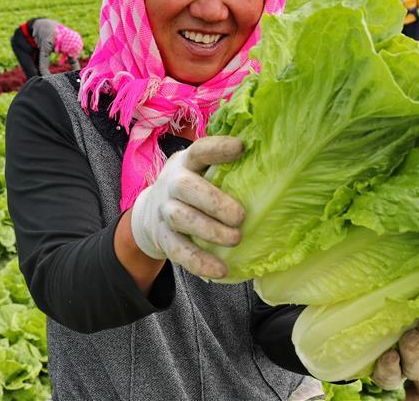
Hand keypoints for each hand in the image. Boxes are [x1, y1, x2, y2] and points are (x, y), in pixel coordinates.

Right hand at [130, 136, 245, 278]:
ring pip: (181, 218)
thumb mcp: (199, 171)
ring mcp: (164, 211)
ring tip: (236, 239)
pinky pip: (178, 251)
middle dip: (214, 201)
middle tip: (240, 216)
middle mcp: (171, 184)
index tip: (240, 147)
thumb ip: (223, 168)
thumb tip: (271, 166)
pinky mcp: (162, 238)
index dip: (217, 148)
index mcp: (186, 163)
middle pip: (186, 187)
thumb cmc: (190, 189)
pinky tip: (221, 269)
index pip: (199, 151)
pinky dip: (199, 262)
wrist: (148, 214)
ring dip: (209, 230)